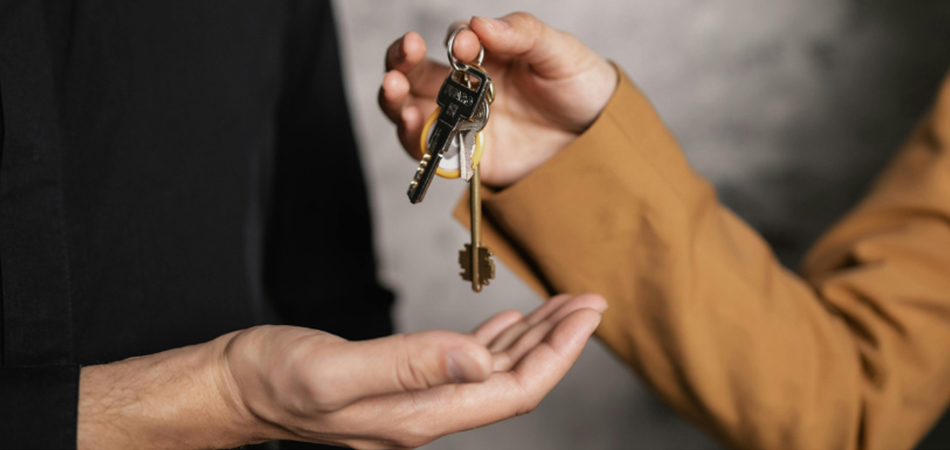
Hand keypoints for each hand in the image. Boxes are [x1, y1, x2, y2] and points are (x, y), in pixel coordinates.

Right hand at [78, 294, 605, 449]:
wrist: (235, 388)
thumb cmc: (274, 377)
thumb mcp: (335, 370)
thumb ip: (409, 364)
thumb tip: (480, 360)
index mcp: (419, 415)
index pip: (512, 390)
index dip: (557, 353)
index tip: (587, 313)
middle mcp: (425, 415)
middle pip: (513, 383)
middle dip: (558, 343)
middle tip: (590, 302)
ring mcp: (414, 402)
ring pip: (493, 374)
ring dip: (532, 340)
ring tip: (563, 308)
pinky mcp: (401, 384)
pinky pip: (464, 366)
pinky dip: (495, 342)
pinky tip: (507, 325)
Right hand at [379, 13, 617, 187]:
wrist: (600, 139)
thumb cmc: (579, 86)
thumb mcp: (559, 52)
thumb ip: (523, 34)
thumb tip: (480, 23)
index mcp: (485, 56)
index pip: (454, 42)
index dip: (454, 41)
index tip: (467, 46)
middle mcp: (465, 88)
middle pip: (415, 73)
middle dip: (401, 61)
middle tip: (405, 53)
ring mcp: (462, 123)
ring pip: (411, 109)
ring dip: (395, 99)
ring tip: (394, 89)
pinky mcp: (466, 157)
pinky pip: (430, 150)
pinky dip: (414, 138)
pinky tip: (413, 124)